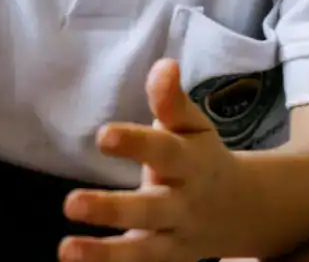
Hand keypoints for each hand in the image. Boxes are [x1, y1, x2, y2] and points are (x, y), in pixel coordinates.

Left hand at [60, 59, 240, 261]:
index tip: (103, 136)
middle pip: (150, 210)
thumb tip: (163, 65)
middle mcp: (184, 204)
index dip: (136, 144)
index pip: (164, 152)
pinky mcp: (165, 261)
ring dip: (104, 255)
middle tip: (70, 203)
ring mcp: (175, 239)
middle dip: (112, 209)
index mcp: (191, 164)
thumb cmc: (201, 158)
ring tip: (66, 250)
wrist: (242, 210)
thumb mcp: (192, 127)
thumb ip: (172, 101)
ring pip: (142, 251)